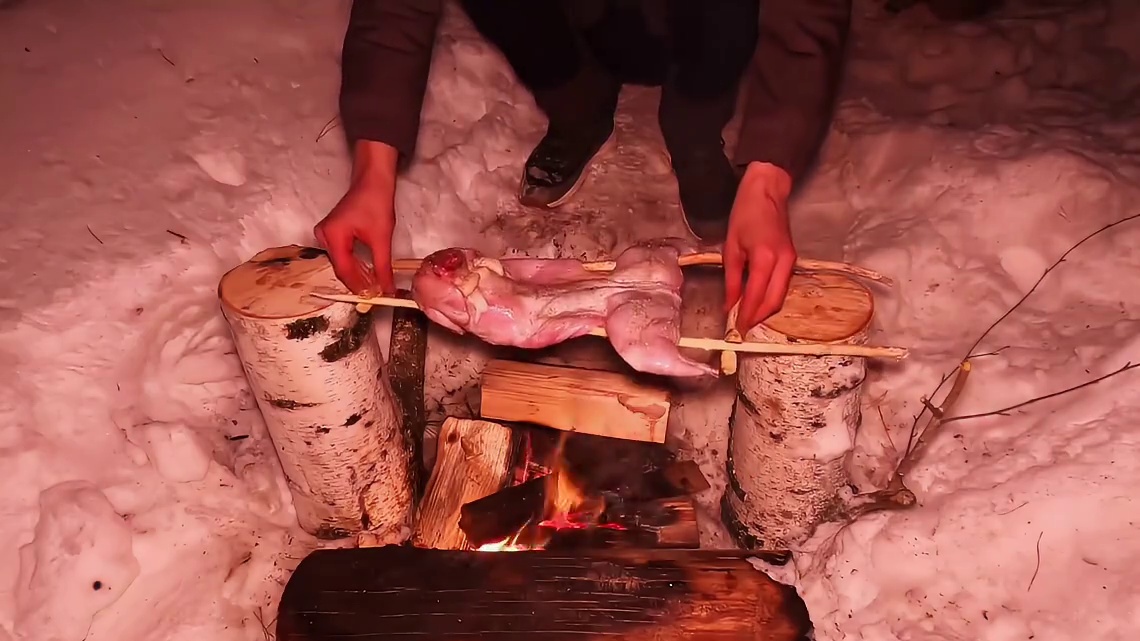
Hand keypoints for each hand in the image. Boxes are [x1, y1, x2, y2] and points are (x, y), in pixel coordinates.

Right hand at [314, 141, 398, 293]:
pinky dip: (354, 263)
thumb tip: (387, 289)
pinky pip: (342, 254)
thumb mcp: (382, 238)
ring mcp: (326, 234)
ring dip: (356, 274)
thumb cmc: (376, 203)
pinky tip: (367, 272)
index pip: (343, 270)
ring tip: (373, 285)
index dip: (357, 286)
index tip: (372, 298)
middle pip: (340, 267)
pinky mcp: (332, 232)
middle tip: (375, 294)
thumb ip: (383, 267)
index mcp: (332, 236)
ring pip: (341, 262)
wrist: (373, 181)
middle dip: (357, 281)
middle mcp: (324, 236)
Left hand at [724, 162, 796, 332]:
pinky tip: (757, 301)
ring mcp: (792, 261)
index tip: (736, 330)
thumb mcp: (731, 247)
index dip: (746, 316)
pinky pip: (783, 285)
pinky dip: (771, 298)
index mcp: (764, 258)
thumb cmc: (745, 214)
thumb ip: (731, 279)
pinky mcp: (793, 259)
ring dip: (765, 310)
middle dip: (758, 318)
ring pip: (781, 295)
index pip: (755, 296)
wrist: (768, 192)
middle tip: (742, 329)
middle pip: (774, 302)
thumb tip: (730, 305)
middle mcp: (783, 262)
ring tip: (747, 318)